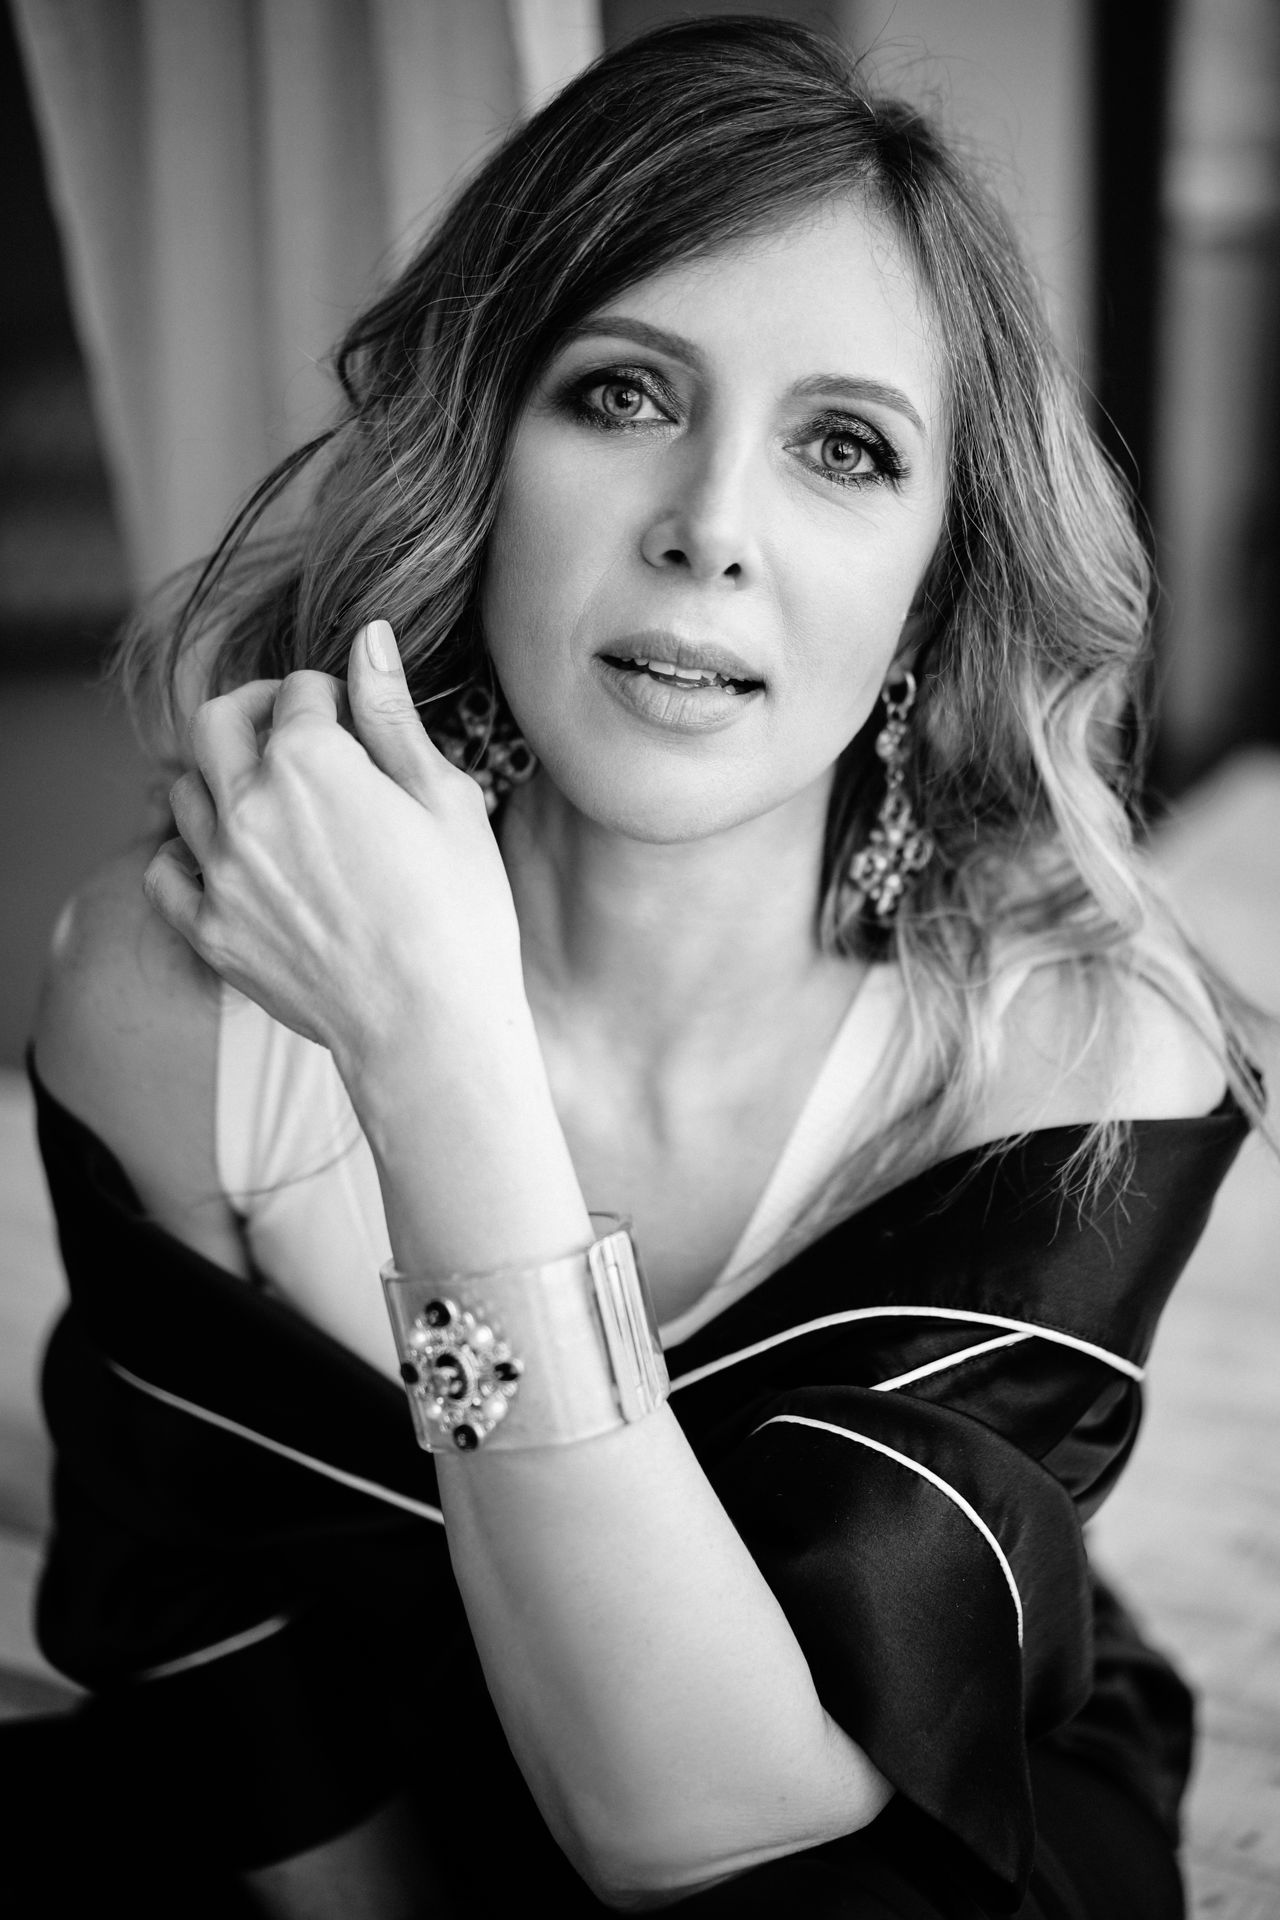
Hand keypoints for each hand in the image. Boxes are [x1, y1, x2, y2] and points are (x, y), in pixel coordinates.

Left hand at [144, 622, 526, 1071]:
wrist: (430, 1027)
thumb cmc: (459, 912)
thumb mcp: (444, 798)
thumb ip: (391, 714)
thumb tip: (367, 636)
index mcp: (308, 759)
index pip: (300, 690)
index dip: (332, 696)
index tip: (356, 721)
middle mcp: (247, 805)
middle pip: (216, 721)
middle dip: (255, 713)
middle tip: (296, 736)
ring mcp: (219, 871)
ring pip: (185, 790)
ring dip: (222, 780)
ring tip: (274, 805)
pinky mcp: (209, 929)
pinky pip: (164, 869)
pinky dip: (189, 853)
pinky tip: (232, 861)